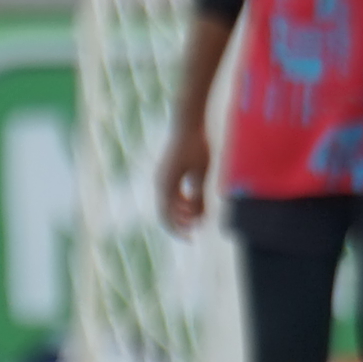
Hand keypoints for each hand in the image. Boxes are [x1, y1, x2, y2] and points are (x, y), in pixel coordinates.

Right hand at [151, 113, 212, 235]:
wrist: (187, 122)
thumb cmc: (197, 146)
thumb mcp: (202, 174)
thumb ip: (200, 196)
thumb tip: (200, 218)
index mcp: (166, 185)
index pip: (168, 216)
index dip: (178, 230)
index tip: (191, 238)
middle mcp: (160, 182)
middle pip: (167, 212)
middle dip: (181, 223)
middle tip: (197, 229)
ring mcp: (162, 177)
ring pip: (169, 203)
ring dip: (182, 212)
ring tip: (198, 217)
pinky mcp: (167, 171)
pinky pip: (171, 193)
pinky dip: (181, 201)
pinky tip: (194, 202)